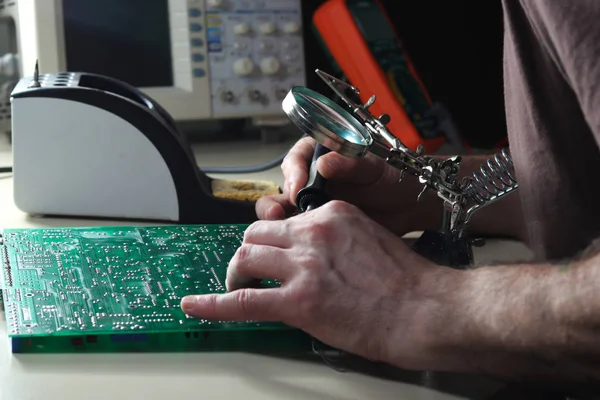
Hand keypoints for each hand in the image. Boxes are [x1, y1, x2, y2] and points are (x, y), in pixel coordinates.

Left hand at [181, 201, 455, 368]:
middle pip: (257, 232)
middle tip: (253, 268)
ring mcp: (303, 267)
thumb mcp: (371, 240)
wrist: (425, 310)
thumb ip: (337, 241)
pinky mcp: (297, 301)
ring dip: (236, 272)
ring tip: (236, 285)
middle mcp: (312, 234)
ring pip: (246, 256)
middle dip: (251, 250)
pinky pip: (242, 301)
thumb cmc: (408, 282)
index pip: (285, 219)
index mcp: (331, 215)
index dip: (276, 238)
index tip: (273, 250)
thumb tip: (315, 257)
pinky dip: (212, 304)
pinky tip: (194, 305)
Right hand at [256, 137, 441, 235]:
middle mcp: (310, 178)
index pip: (296, 158)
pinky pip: (296, 231)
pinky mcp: (314, 226)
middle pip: (282, 188)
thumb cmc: (392, 179)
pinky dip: (291, 237)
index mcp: (320, 154)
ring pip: (282, 211)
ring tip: (279, 228)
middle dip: (275, 201)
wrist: (406, 208)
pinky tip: (295, 244)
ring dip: (276, 220)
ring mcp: (310, 203)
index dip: (293, 172)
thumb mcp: (374, 167)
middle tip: (279, 212)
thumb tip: (326, 163)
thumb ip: (351, 164)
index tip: (297, 187)